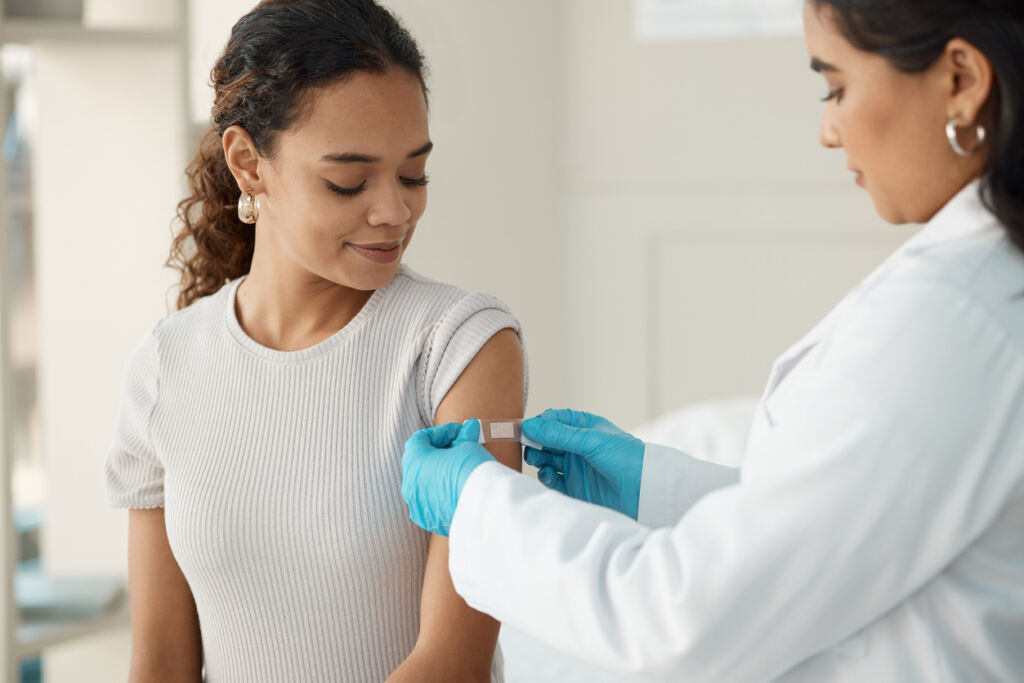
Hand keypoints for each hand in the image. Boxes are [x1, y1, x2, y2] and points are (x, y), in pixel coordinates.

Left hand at [401, 419, 493, 536]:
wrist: (485, 508)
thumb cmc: (473, 471)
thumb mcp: (468, 446)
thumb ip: (463, 438)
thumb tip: (468, 429)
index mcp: (414, 462)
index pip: (420, 439)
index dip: (441, 432)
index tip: (459, 432)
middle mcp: (410, 485)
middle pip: (420, 462)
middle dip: (440, 452)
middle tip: (461, 448)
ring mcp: (417, 505)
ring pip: (424, 484)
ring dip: (440, 473)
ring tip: (462, 469)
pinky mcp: (429, 521)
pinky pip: (431, 502)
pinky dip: (442, 493)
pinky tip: (460, 489)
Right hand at [521, 409, 644, 518]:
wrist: (645, 491)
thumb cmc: (626, 457)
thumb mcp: (591, 441)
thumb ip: (558, 434)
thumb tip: (528, 425)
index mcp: (584, 427)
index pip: (553, 420)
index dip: (538, 424)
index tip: (523, 429)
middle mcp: (577, 446)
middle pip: (545, 441)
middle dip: (534, 442)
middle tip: (527, 446)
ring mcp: (575, 467)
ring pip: (546, 460)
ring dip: (538, 458)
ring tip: (538, 459)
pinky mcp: (574, 488)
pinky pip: (552, 481)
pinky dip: (545, 477)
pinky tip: (547, 474)